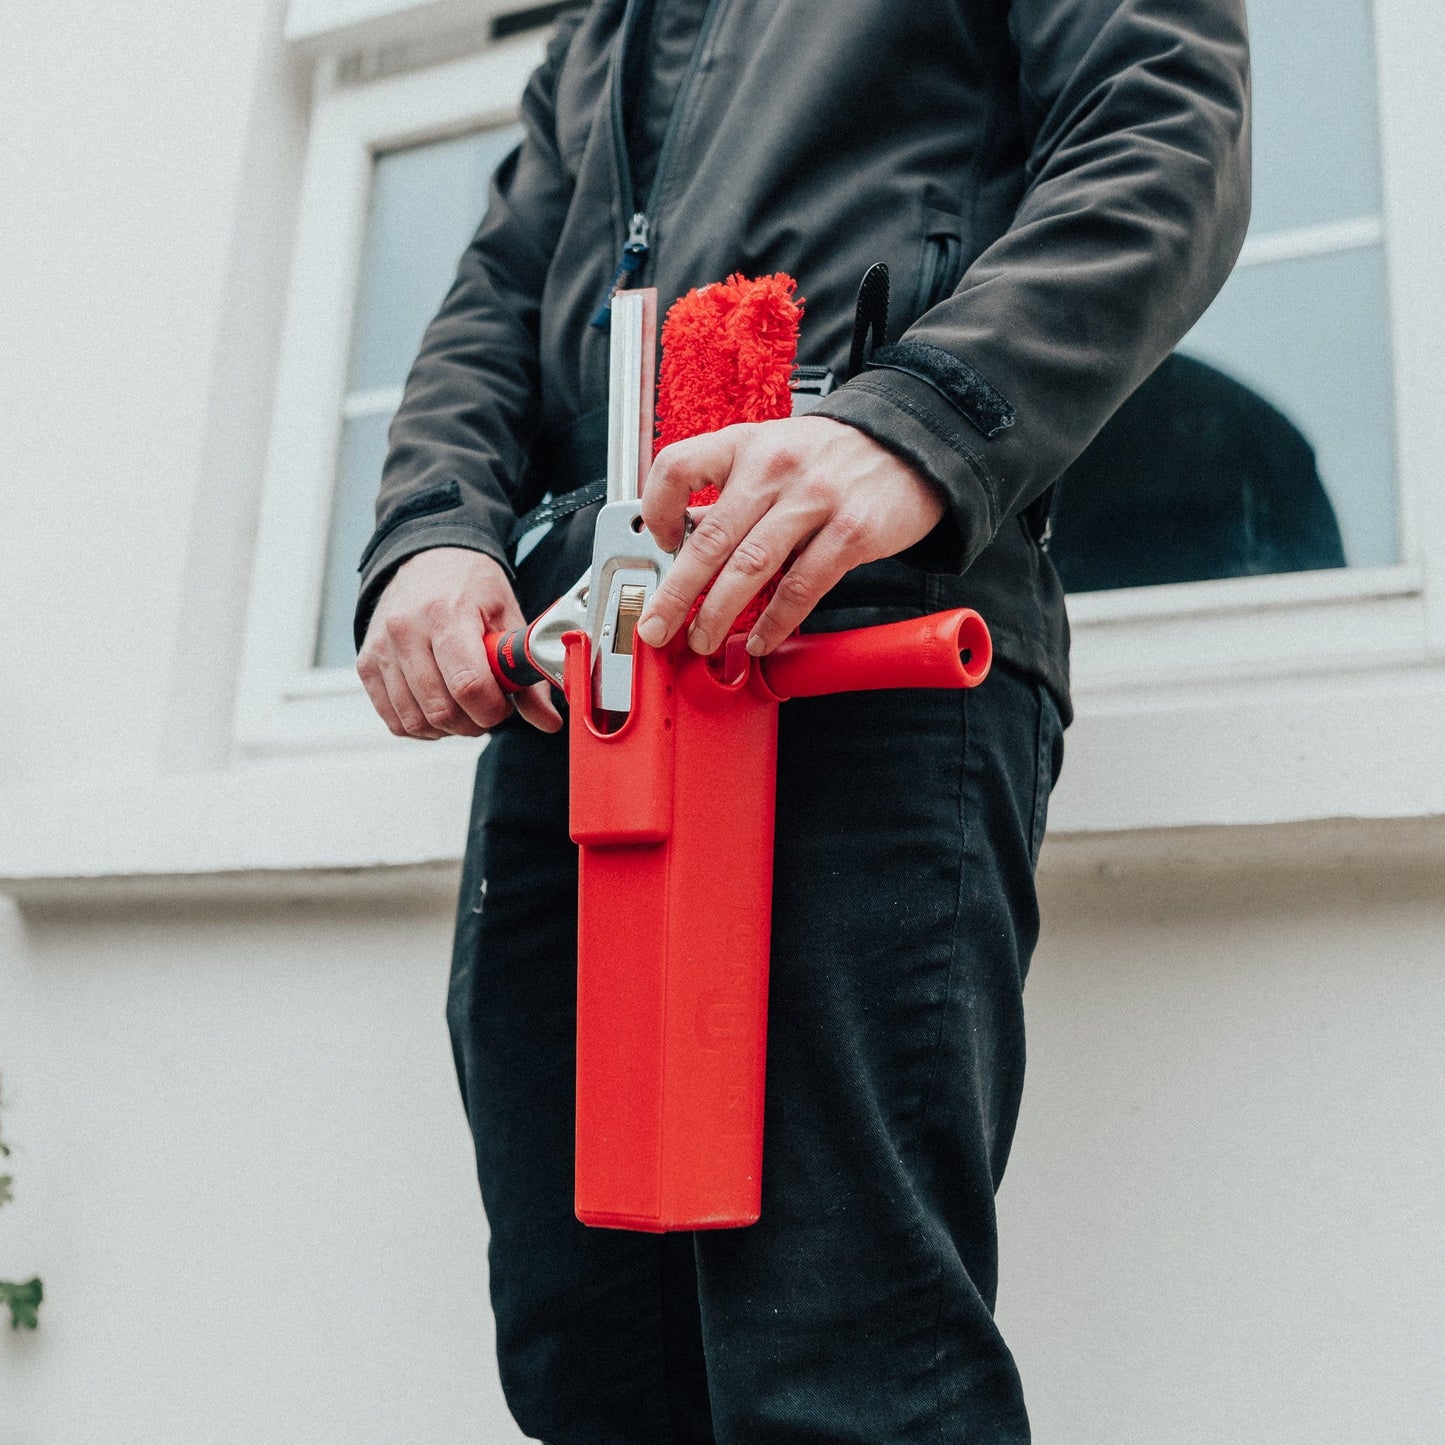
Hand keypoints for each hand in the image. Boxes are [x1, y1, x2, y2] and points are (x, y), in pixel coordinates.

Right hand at [357, 547, 562, 738]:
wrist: (428, 557)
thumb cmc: (470, 586)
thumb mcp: (508, 619)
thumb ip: (527, 674)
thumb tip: (548, 721)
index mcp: (446, 613)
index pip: (468, 685)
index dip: (493, 709)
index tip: (503, 703)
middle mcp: (405, 630)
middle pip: (441, 710)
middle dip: (474, 723)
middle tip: (487, 706)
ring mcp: (381, 649)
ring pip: (415, 721)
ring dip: (448, 728)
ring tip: (464, 706)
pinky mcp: (367, 664)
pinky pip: (394, 720)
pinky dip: (421, 726)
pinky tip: (439, 708)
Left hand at [635, 416, 947, 655]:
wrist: (911, 444)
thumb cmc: (832, 457)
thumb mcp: (773, 454)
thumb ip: (732, 492)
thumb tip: (685, 542)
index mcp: (745, 444)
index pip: (678, 467)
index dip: (657, 510)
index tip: (659, 544)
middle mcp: (773, 468)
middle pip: (710, 537)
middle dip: (676, 592)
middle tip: (656, 627)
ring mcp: (813, 499)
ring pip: (750, 566)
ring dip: (719, 613)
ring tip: (702, 641)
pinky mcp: (851, 532)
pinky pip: (801, 586)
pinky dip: (776, 620)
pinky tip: (760, 639)